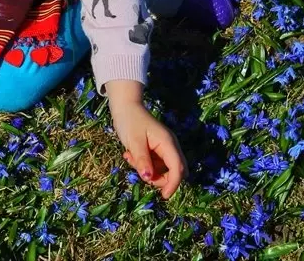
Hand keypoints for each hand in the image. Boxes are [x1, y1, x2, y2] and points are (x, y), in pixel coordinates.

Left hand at [105, 82, 184, 199]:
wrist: (125, 107)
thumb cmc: (130, 121)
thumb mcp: (134, 142)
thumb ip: (142, 160)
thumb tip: (149, 178)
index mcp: (168, 143)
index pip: (178, 168)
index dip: (173, 184)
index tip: (164, 196)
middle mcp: (170, 146)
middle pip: (174, 171)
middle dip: (159, 178)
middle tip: (141, 172)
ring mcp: (164, 148)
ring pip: (163, 169)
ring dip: (148, 170)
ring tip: (130, 157)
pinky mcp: (157, 150)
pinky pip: (155, 164)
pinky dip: (144, 165)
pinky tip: (130, 155)